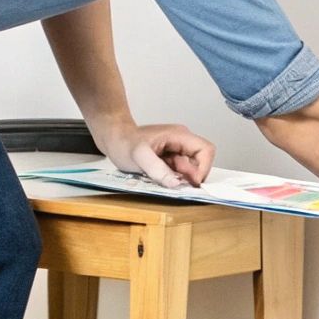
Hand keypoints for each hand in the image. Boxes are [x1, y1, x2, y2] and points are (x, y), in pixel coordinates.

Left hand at [97, 122, 215, 188]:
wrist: (113, 139)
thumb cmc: (124, 142)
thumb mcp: (139, 156)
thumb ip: (158, 169)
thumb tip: (176, 183)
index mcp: (179, 135)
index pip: (206, 150)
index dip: (203, 168)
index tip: (190, 181)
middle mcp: (182, 142)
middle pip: (200, 162)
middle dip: (188, 176)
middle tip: (170, 180)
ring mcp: (177, 151)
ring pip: (190, 170)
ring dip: (179, 178)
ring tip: (160, 177)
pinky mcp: (171, 160)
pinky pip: (179, 172)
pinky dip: (172, 179)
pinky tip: (158, 177)